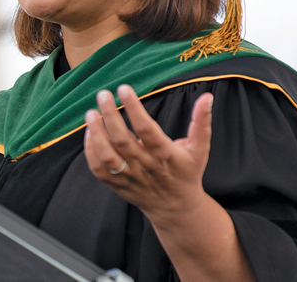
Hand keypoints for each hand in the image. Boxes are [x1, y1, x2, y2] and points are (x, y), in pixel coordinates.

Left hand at [83, 84, 213, 220]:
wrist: (176, 208)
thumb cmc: (187, 173)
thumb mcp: (200, 149)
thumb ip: (201, 122)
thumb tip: (207, 97)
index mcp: (166, 156)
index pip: (147, 130)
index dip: (134, 109)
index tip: (124, 89)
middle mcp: (146, 167)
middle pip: (123, 140)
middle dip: (110, 115)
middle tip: (103, 94)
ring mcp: (130, 177)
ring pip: (107, 156)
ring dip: (96, 134)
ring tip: (91, 113)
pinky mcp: (117, 184)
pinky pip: (98, 169)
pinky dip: (91, 151)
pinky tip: (90, 132)